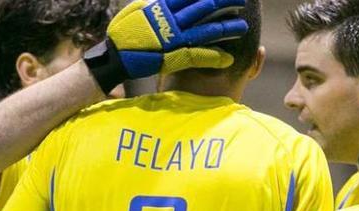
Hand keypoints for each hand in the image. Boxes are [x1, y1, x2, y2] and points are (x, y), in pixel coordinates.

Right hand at [84, 0, 248, 89]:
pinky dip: (214, 57)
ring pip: (206, 31)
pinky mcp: (174, 57)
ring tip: (243, 27)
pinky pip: (199, 56)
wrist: (115, 57)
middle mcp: (171, 20)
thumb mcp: (138, 10)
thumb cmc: (124, 33)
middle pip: (204, 7)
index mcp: (162, 6)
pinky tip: (228, 57)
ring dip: (226, 28)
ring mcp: (174, 39)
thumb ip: (156, 3)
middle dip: (224, 2)